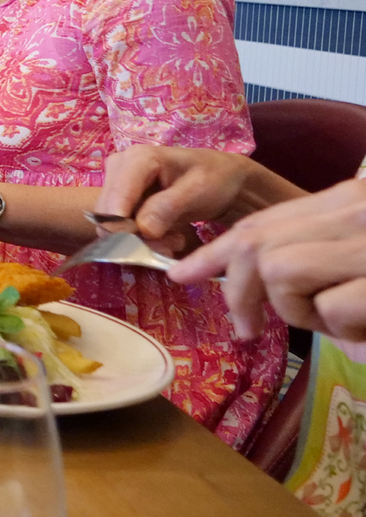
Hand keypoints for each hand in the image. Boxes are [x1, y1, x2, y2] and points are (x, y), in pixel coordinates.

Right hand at [95, 146, 279, 253]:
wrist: (223, 178)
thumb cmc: (214, 178)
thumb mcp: (198, 190)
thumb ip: (168, 207)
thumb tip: (142, 230)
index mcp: (137, 159)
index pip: (115, 200)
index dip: (123, 228)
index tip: (151, 244)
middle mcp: (119, 168)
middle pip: (108, 214)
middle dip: (135, 237)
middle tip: (171, 245)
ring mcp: (117, 184)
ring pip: (111, 224)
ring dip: (140, 241)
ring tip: (174, 241)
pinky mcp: (120, 200)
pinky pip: (119, 227)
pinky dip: (141, 239)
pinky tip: (165, 237)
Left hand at [171, 178, 365, 341]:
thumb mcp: (354, 262)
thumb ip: (313, 260)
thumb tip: (254, 296)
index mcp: (348, 199)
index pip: (261, 221)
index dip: (214, 252)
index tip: (181, 274)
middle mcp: (356, 209)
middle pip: (255, 243)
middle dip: (239, 290)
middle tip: (247, 328)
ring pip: (278, 270)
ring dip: (298, 310)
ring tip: (341, 322)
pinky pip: (328, 306)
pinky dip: (339, 326)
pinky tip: (364, 326)